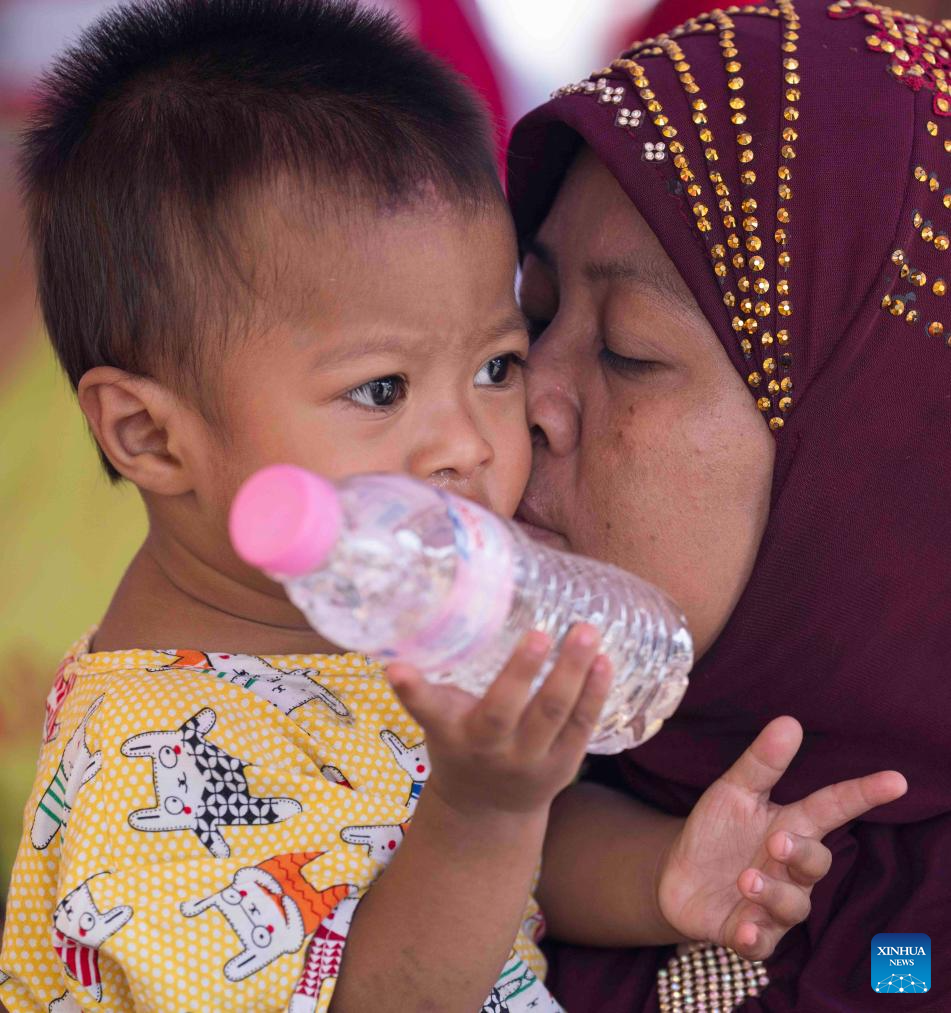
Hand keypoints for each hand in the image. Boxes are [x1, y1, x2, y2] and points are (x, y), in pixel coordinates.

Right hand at [386, 625, 612, 816]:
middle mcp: (487, 749)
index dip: (411, 690)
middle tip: (539, 632)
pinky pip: (582, 726)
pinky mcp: (563, 765)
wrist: (486, 812)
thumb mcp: (441, 721)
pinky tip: (604, 661)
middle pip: (503, 711)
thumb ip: (439, 685)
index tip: (394, 667)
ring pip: (552, 715)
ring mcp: (528, 760)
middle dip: (521, 672)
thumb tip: (438, 619)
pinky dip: (595, 692)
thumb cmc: (461, 746)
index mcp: (449, 733)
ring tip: (585, 632)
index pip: (427, 710)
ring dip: (572, 672)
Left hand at [657, 716, 906, 959]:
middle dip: (803, 854)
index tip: (896, 780)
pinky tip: (742, 930)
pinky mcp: (748, 934)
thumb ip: (761, 762)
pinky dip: (754, 939)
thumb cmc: (716, 830)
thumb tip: (789, 721)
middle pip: (817, 862)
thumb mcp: (733, 791)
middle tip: (776, 842)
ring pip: (794, 907)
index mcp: (791, 826)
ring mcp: (773, 905)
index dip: (864, 794)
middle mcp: (790, 869)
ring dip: (772, 894)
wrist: (675, 874)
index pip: (834, 808)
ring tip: (745, 879)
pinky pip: (762, 944)